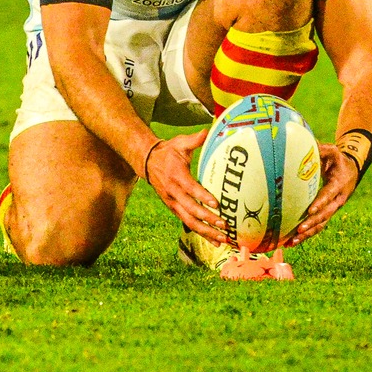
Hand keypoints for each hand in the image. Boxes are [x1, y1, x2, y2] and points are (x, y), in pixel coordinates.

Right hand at [143, 130, 226, 244]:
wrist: (147, 162)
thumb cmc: (168, 152)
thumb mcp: (179, 143)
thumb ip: (194, 140)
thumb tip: (207, 131)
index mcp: (177, 177)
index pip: (191, 189)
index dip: (203, 197)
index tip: (217, 204)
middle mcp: (174, 193)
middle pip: (191, 210)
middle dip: (208, 220)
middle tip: (224, 225)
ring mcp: (173, 203)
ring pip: (190, 222)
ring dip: (206, 232)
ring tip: (223, 239)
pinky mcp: (174, 209)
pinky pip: (188, 223)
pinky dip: (201, 233)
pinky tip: (214, 240)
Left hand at [281, 142, 362, 247]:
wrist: (352, 171)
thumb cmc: (338, 160)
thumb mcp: (334, 151)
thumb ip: (323, 149)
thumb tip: (307, 143)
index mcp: (339, 184)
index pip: (329, 195)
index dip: (321, 203)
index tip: (311, 210)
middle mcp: (337, 200)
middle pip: (325, 215)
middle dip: (312, 223)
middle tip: (299, 230)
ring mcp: (333, 209)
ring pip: (321, 224)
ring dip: (308, 234)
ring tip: (293, 242)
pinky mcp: (327, 213)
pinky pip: (318, 226)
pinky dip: (307, 235)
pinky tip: (292, 242)